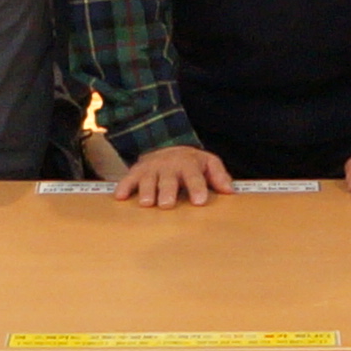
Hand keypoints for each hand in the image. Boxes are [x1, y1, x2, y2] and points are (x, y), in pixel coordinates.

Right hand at [114, 142, 234, 208]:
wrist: (168, 147)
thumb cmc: (191, 163)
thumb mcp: (208, 163)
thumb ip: (219, 176)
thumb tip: (230, 191)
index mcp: (188, 164)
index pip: (194, 176)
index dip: (197, 188)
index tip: (199, 201)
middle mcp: (168, 166)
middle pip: (168, 179)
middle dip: (167, 191)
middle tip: (168, 204)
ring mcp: (151, 168)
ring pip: (148, 179)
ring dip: (147, 190)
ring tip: (147, 203)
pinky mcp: (137, 172)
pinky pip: (128, 179)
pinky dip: (124, 187)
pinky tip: (120, 197)